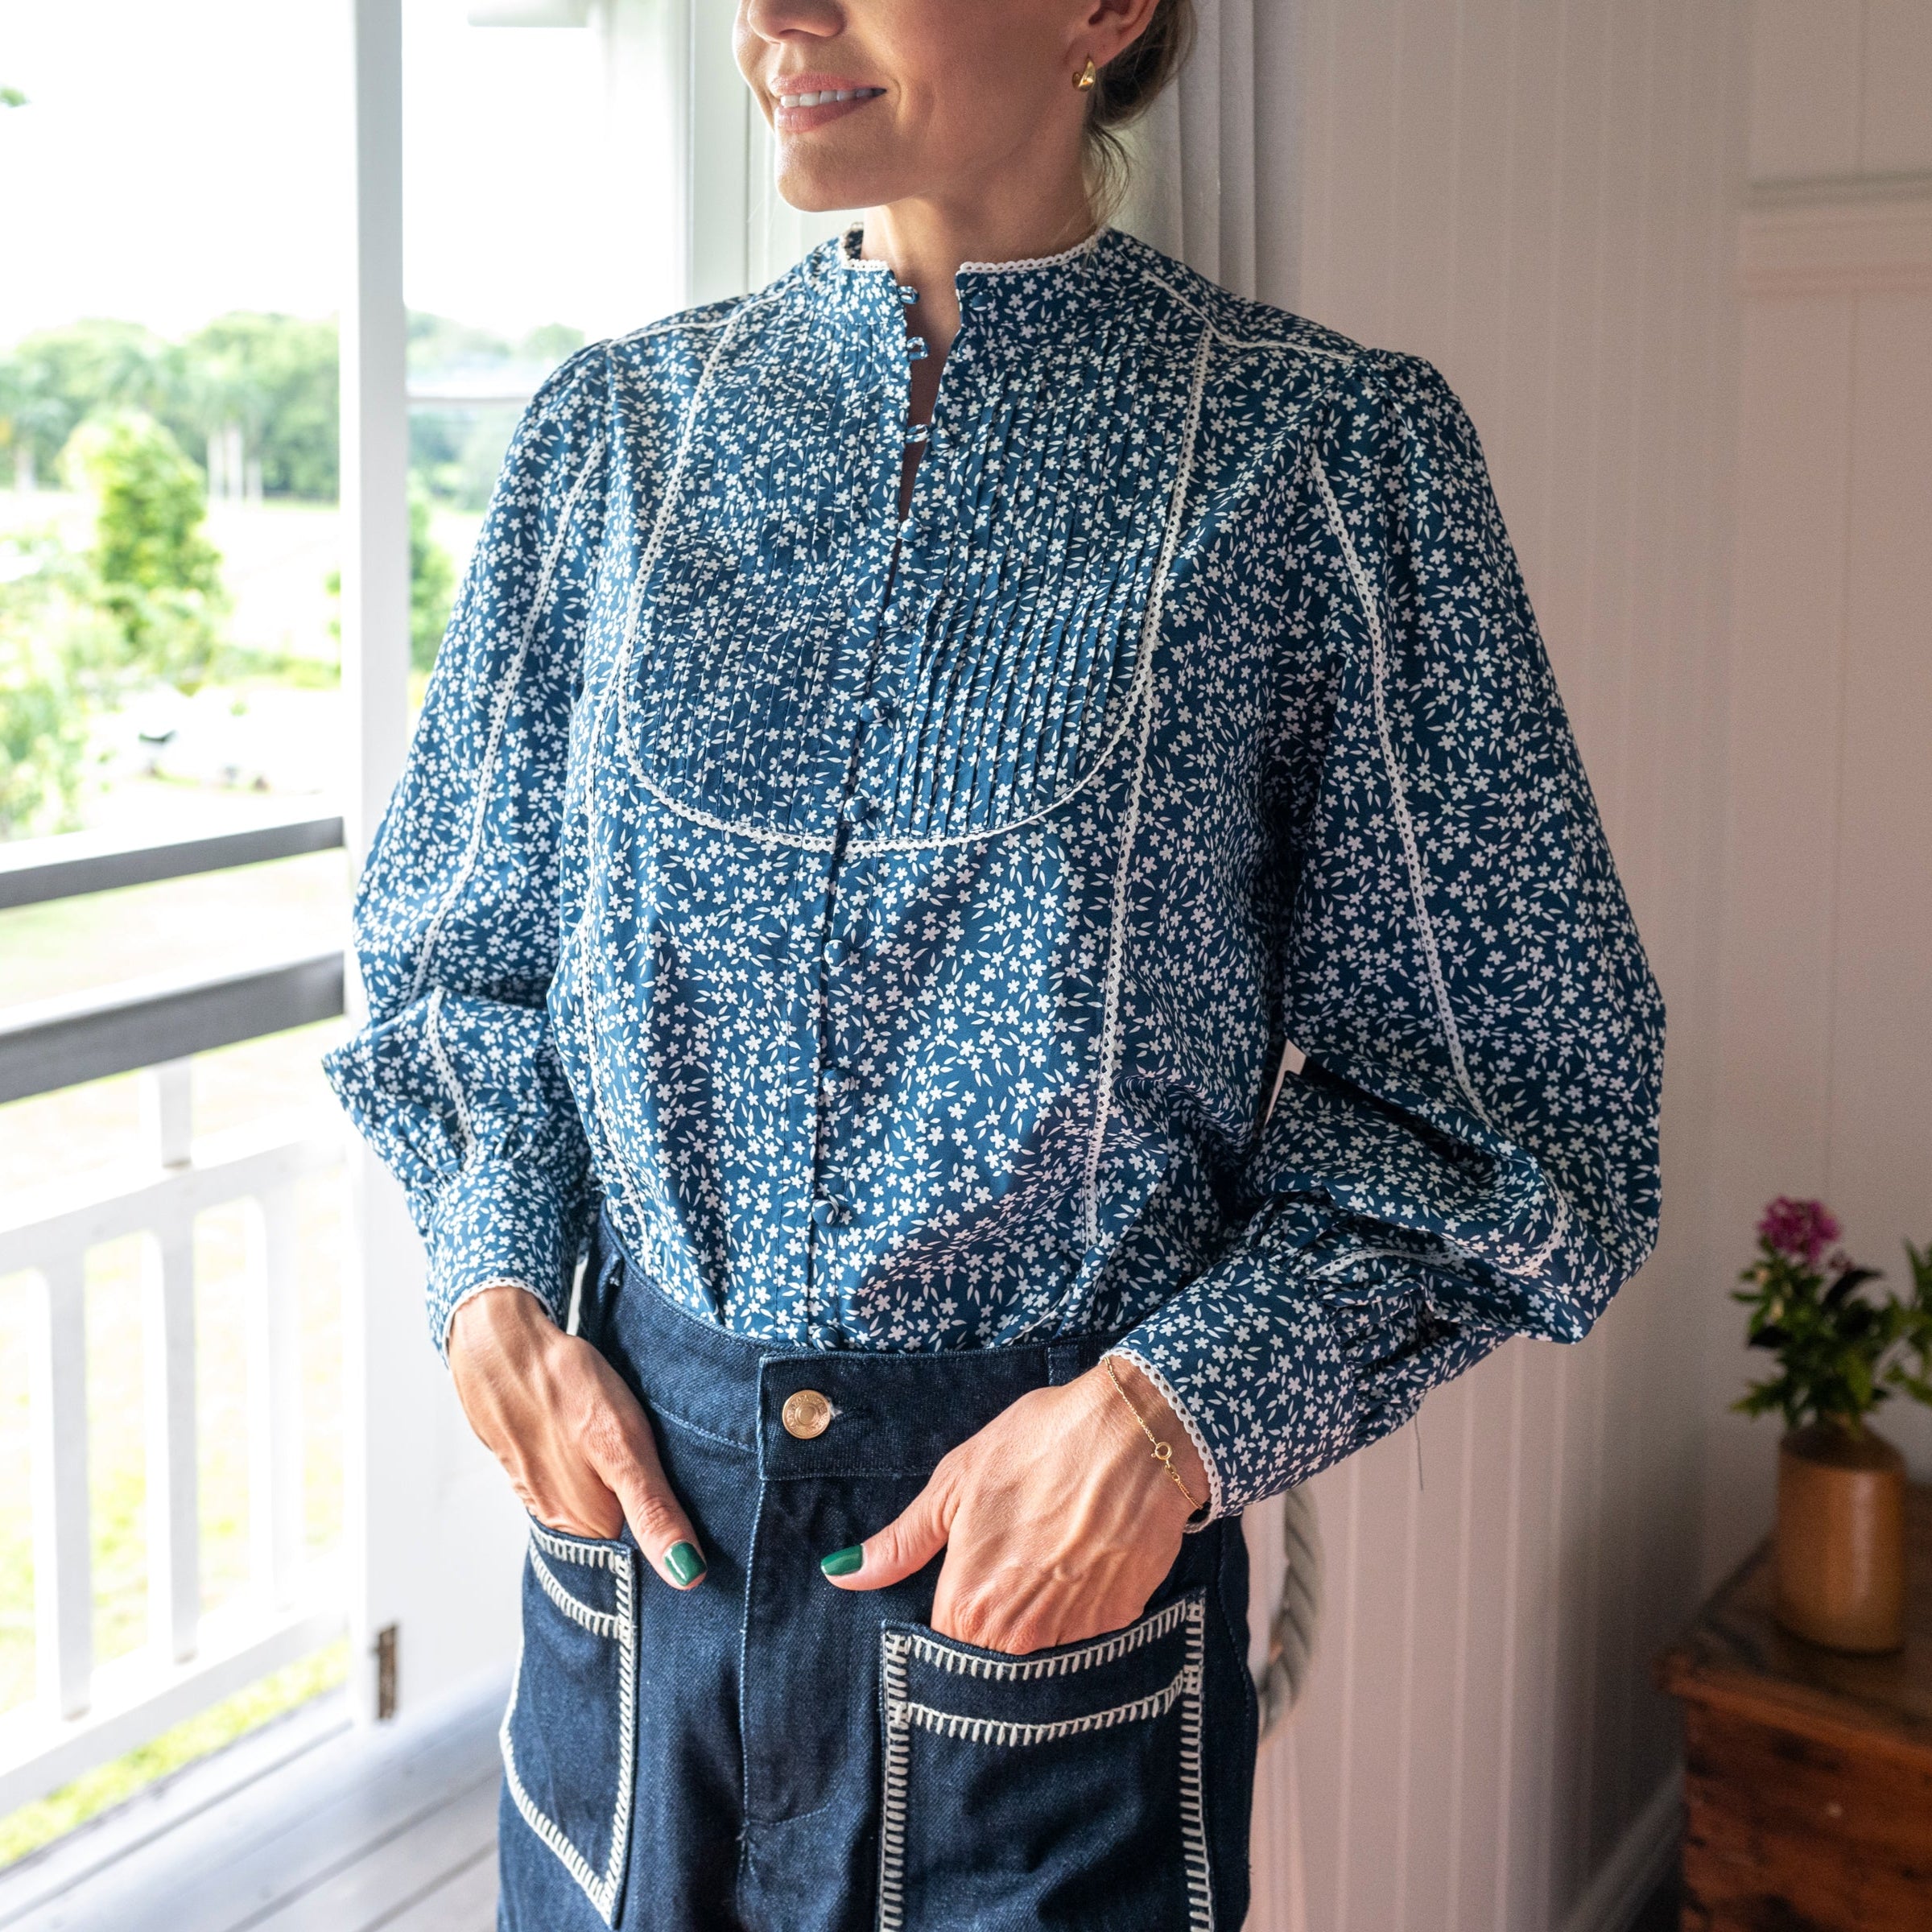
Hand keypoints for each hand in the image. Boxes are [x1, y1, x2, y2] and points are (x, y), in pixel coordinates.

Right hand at [447, 1283, 706, 1591]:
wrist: (502, 1345)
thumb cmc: (566, 1388)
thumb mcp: (624, 1447)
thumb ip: (653, 1511)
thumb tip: (687, 1577)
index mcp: (591, 1524)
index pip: (650, 1545)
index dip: (676, 1520)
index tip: (700, 1498)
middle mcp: (563, 1521)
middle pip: (624, 1524)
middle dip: (649, 1499)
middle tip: (668, 1454)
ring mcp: (542, 1495)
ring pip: (600, 1499)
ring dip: (618, 1479)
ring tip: (632, 1442)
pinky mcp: (532, 1467)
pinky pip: (575, 1478)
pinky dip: (593, 1461)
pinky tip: (599, 1437)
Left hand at [823, 1356, 1206, 1653]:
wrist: (1136, 1434)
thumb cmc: (1040, 1444)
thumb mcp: (957, 1480)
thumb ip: (900, 1542)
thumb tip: (839, 1573)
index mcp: (969, 1604)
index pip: (942, 1648)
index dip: (949, 1620)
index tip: (961, 1588)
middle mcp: (1019, 1636)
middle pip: (991, 1660)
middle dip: (992, 1627)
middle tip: (1010, 1566)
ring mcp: (1074, 1635)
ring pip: (1040, 1653)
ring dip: (1038, 1621)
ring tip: (1049, 1555)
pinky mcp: (1120, 1622)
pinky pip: (1087, 1637)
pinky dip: (1081, 1610)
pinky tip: (1084, 1560)